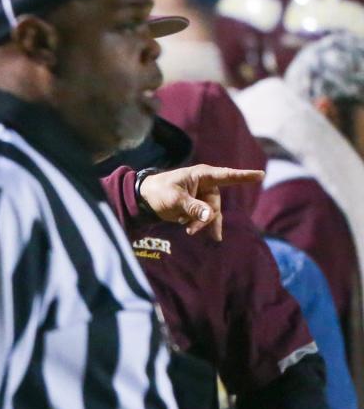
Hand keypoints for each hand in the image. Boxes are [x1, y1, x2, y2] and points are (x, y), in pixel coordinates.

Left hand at [138, 165, 263, 240]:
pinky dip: (202, 226)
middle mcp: (207, 185)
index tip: (261, 175)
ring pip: (212, 215)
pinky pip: (208, 219)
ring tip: (187, 230)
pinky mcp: (200, 207)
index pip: (227, 176)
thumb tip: (209, 215)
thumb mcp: (175, 199)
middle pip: (215, 205)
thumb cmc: (160, 191)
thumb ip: (192, 207)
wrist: (147, 199)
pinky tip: (201, 233)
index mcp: (202, 175)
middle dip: (204, 219)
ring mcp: (205, 197)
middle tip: (188, 228)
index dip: (244, 176)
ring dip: (201, 224)